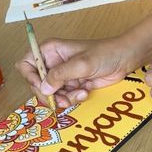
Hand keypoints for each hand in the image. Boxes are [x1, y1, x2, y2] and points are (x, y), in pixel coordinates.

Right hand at [16, 37, 136, 107]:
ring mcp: (62, 75)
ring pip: (51, 94)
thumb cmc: (104, 53)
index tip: (43, 86)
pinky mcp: (72, 85)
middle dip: (49, 94)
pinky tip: (85, 92)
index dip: (31, 77)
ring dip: (63, 98)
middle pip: (37, 83)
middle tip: (61, 100)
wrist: (125, 59)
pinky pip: (63, 97)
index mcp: (50, 50)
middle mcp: (52, 62)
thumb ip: (60, 75)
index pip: (26, 64)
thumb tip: (43, 88)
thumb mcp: (81, 63)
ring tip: (79, 94)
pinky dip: (72, 99)